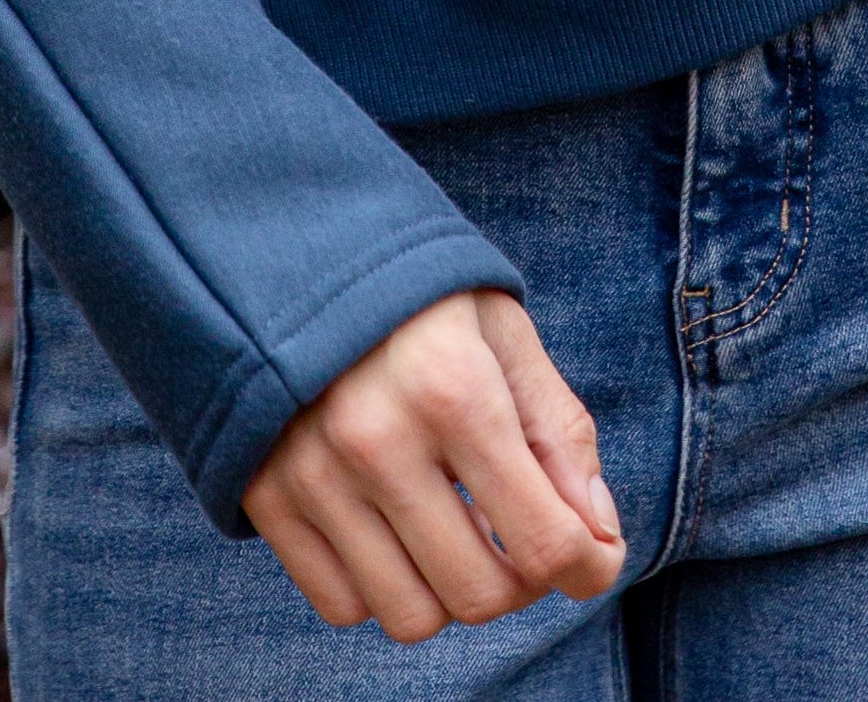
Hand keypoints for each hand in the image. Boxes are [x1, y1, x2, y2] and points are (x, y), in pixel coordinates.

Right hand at [243, 288, 623, 639]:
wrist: (294, 251)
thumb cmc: (419, 297)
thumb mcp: (504, 333)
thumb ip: (560, 434)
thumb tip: (600, 542)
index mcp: (453, 388)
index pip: (542, 540)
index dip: (587, 566)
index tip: (594, 559)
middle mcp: (377, 440)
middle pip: (478, 595)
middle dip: (519, 581)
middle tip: (517, 532)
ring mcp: (312, 475)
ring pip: (410, 617)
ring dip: (448, 590)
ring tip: (453, 528)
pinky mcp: (266, 498)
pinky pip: (341, 604)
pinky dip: (381, 586)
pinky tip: (394, 528)